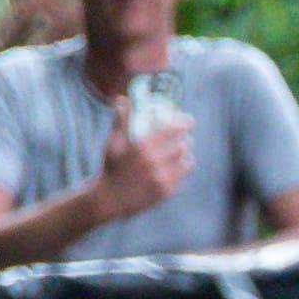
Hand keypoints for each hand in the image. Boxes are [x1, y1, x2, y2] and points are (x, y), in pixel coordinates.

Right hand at [92, 103, 195, 219]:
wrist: (109, 199)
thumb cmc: (111, 167)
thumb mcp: (113, 142)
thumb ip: (120, 120)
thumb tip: (122, 99)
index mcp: (142, 146)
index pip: (172, 129)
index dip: (184, 123)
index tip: (189, 120)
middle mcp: (154, 161)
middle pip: (182, 145)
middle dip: (186, 139)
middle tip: (185, 137)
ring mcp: (162, 177)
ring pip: (185, 161)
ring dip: (186, 154)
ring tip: (184, 150)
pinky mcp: (166, 191)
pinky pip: (181, 176)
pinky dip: (182, 169)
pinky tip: (180, 165)